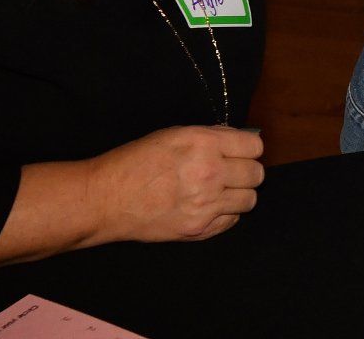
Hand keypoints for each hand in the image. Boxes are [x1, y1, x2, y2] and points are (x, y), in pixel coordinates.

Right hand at [89, 125, 264, 242]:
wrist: (106, 199)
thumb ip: (209, 136)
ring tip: (220, 191)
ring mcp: (206, 205)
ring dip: (239, 194)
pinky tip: (208, 206)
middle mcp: (210, 174)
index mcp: (203, 145)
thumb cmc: (135, 162)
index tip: (241, 152)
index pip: (254, 147)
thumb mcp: (173, 135)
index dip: (249, 148)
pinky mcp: (199, 229)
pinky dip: (226, 214)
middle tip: (232, 172)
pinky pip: (232, 221)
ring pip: (249, 200)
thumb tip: (236, 140)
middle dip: (247, 171)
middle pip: (256, 175)